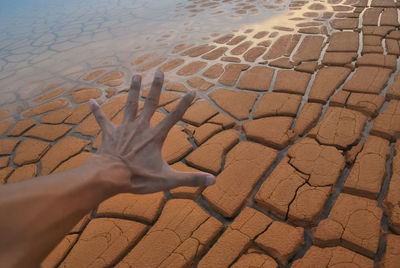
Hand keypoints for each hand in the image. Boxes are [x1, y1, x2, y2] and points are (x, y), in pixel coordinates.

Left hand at [89, 71, 215, 193]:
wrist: (110, 177)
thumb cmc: (139, 178)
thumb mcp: (168, 180)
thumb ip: (191, 179)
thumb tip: (213, 180)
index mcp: (156, 136)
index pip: (175, 116)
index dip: (185, 103)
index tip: (192, 91)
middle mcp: (141, 127)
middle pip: (151, 103)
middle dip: (156, 87)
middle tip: (160, 71)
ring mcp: (124, 128)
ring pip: (130, 104)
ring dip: (134, 90)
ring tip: (136, 75)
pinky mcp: (110, 133)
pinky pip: (102, 119)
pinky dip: (97, 111)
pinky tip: (91, 101)